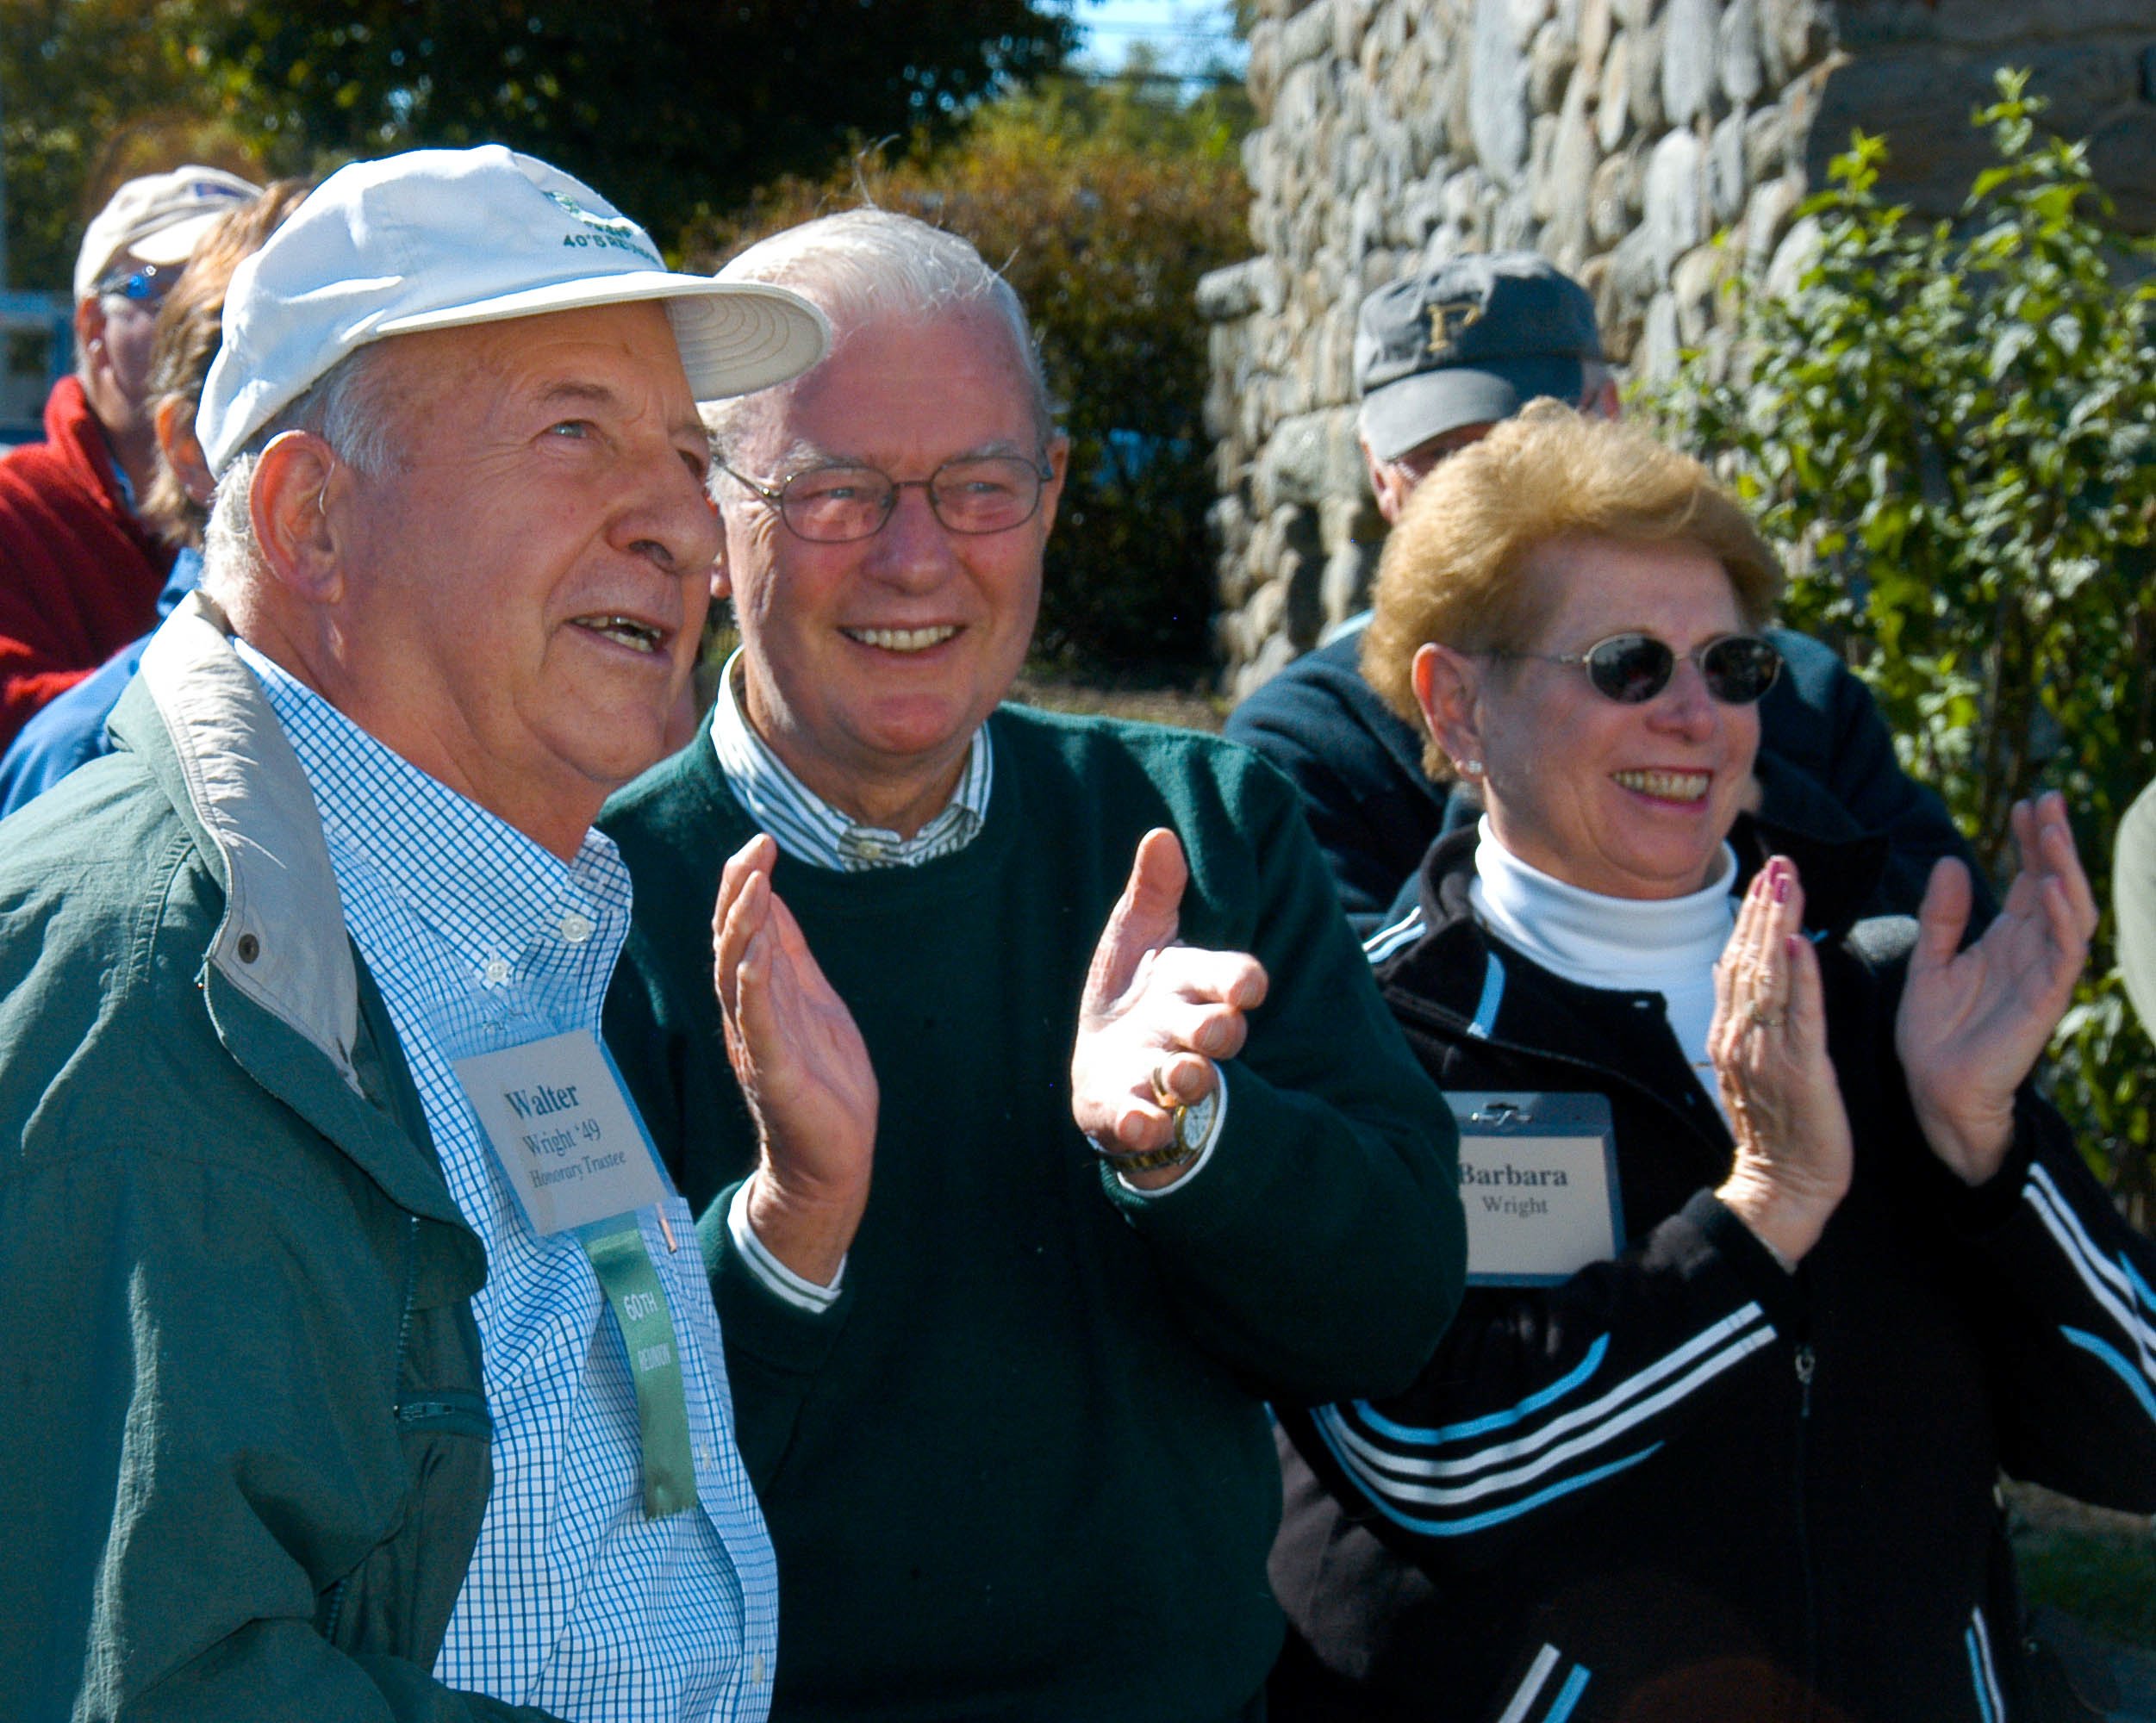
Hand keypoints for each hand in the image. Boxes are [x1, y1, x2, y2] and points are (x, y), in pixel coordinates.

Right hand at [714, 834, 876, 1283]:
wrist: (833, 1159)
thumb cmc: (824, 1085)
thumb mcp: (813, 1002)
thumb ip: (792, 956)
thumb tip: (775, 899)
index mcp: (760, 996)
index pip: (743, 930)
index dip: (747, 885)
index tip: (761, 841)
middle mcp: (747, 1014)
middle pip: (731, 942)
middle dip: (740, 892)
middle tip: (755, 848)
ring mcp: (755, 1041)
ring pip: (735, 975)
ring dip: (744, 927)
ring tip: (755, 884)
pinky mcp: (772, 1071)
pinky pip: (755, 1023)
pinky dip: (753, 986)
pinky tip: (757, 953)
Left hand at [1071, 828, 1267, 1190]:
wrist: (1102, 1067)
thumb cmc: (1132, 993)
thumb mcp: (1137, 937)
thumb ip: (1152, 892)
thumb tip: (1160, 836)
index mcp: (1193, 985)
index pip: (1234, 979)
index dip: (1241, 983)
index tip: (1246, 987)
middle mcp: (1187, 1034)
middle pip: (1219, 1030)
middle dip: (1219, 1029)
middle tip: (1216, 1032)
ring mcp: (1162, 1076)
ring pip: (1190, 1078)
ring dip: (1189, 1075)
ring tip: (1183, 1074)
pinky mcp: (1133, 1113)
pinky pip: (1145, 1123)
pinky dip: (1145, 1125)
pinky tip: (1141, 1124)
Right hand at [1709, 857, 1852, 1264]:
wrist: (1782, 1188)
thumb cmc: (1777, 1132)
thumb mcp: (1751, 1066)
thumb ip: (1745, 1016)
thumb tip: (1734, 967)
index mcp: (1732, 1033)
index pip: (1738, 962)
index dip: (1751, 917)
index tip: (1765, 876)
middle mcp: (1742, 1036)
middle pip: (1750, 959)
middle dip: (1764, 907)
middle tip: (1778, 862)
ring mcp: (1767, 1053)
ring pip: (1771, 977)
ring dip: (1778, 926)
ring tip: (1788, 883)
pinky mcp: (1800, 1070)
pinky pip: (1800, 1016)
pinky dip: (1802, 977)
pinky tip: (1801, 942)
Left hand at [1897, 792, 2095, 1183]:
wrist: (1933, 1090)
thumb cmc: (1935, 1032)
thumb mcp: (1931, 960)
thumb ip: (1943, 914)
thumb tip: (1954, 859)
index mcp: (2006, 938)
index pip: (2028, 878)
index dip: (2030, 841)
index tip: (2024, 802)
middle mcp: (2031, 950)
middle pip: (2054, 884)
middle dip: (2053, 842)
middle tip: (2046, 799)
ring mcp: (2043, 973)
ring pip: (2069, 910)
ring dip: (2064, 868)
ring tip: (2053, 829)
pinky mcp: (2045, 999)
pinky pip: (2065, 952)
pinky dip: (2058, 916)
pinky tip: (2047, 886)